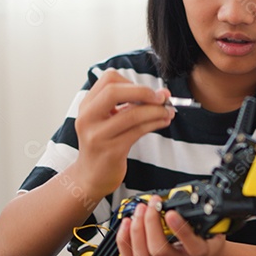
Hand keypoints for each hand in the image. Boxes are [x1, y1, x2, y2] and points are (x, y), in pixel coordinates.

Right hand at [74, 69, 173, 195]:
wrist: (91, 176)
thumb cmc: (104, 145)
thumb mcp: (108, 120)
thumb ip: (129, 104)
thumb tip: (162, 93)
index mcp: (87, 105)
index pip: (108, 79)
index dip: (132, 82)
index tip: (148, 91)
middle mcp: (88, 118)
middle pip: (114, 91)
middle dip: (143, 92)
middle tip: (161, 98)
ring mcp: (98, 135)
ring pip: (132, 114)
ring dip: (156, 111)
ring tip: (168, 112)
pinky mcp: (111, 151)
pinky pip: (138, 131)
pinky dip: (155, 123)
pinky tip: (163, 122)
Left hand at [116, 196, 225, 255]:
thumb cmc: (208, 242)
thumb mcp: (214, 228)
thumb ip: (204, 216)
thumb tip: (189, 198)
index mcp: (200, 253)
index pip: (191, 246)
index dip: (180, 229)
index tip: (171, 213)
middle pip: (159, 251)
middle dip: (151, 224)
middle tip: (152, 204)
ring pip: (142, 255)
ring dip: (137, 230)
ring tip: (140, 210)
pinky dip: (124, 240)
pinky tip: (127, 224)